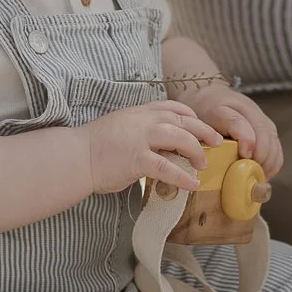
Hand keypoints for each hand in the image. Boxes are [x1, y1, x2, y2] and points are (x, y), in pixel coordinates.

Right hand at [80, 100, 220, 194]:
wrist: (75, 156)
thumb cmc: (94, 146)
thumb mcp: (120, 126)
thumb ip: (139, 129)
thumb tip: (157, 143)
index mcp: (138, 112)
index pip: (172, 107)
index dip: (191, 116)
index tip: (200, 125)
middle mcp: (143, 120)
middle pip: (183, 121)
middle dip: (203, 131)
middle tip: (216, 142)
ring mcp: (140, 138)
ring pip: (180, 138)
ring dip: (196, 151)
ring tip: (203, 164)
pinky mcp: (137, 159)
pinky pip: (167, 167)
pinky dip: (183, 176)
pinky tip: (192, 184)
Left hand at [168, 78, 282, 177]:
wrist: (207, 94)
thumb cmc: (199, 115)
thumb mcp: (194, 126)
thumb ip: (202, 141)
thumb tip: (212, 166)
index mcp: (220, 107)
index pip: (237, 120)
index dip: (246, 138)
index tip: (246, 155)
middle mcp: (244, 107)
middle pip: (262, 131)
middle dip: (261, 156)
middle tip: (252, 175)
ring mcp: (258, 114)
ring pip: (272, 137)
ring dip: (269, 160)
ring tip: (258, 176)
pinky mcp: (266, 123)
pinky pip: (276, 142)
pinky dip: (273, 160)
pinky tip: (264, 172)